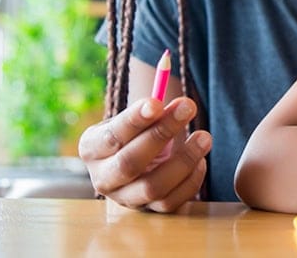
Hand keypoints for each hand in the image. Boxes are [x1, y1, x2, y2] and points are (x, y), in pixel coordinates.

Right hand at [78, 97, 212, 212]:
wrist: (139, 161)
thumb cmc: (137, 133)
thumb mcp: (136, 118)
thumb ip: (152, 107)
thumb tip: (173, 84)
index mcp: (91, 148)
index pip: (111, 136)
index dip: (135, 119)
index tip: (157, 102)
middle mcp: (103, 178)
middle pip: (130, 163)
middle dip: (161, 133)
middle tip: (188, 107)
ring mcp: (125, 198)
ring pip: (153, 187)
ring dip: (184, 160)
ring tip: (205, 136)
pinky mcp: (148, 211)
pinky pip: (171, 203)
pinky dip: (191, 181)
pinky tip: (201, 161)